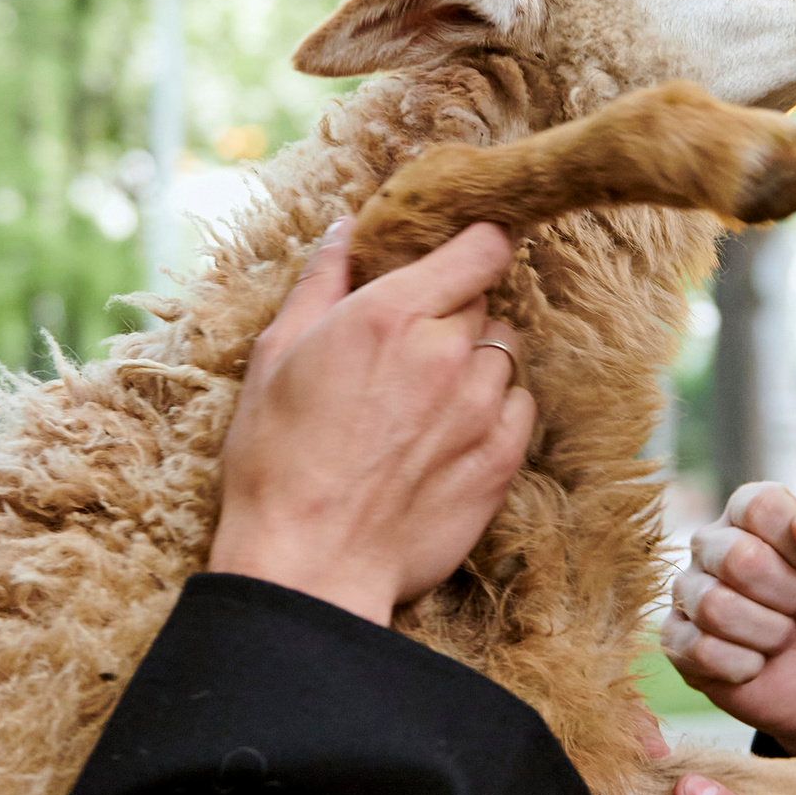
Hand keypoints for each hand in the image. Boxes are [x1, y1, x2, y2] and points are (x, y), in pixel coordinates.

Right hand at [208, 219, 535, 623]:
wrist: (310, 564)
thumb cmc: (277, 461)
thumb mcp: (275, 358)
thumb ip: (319, 284)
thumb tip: (344, 231)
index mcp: (390, 314)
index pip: (483, 247)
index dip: (476, 244)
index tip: (459, 255)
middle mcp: (446, 351)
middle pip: (486, 300)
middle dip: (454, 310)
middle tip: (409, 344)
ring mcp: (481, 407)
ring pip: (504, 352)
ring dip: (475, 360)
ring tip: (425, 395)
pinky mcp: (502, 458)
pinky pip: (520, 405)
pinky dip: (494, 408)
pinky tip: (448, 430)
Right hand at [660, 483, 795, 758]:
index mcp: (753, 509)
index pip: (757, 506)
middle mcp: (713, 544)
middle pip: (735, 557)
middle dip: (789, 592)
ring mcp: (691, 593)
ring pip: (714, 606)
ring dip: (769, 633)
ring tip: (784, 634)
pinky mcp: (680, 643)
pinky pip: (698, 651)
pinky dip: (745, 666)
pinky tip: (759, 663)